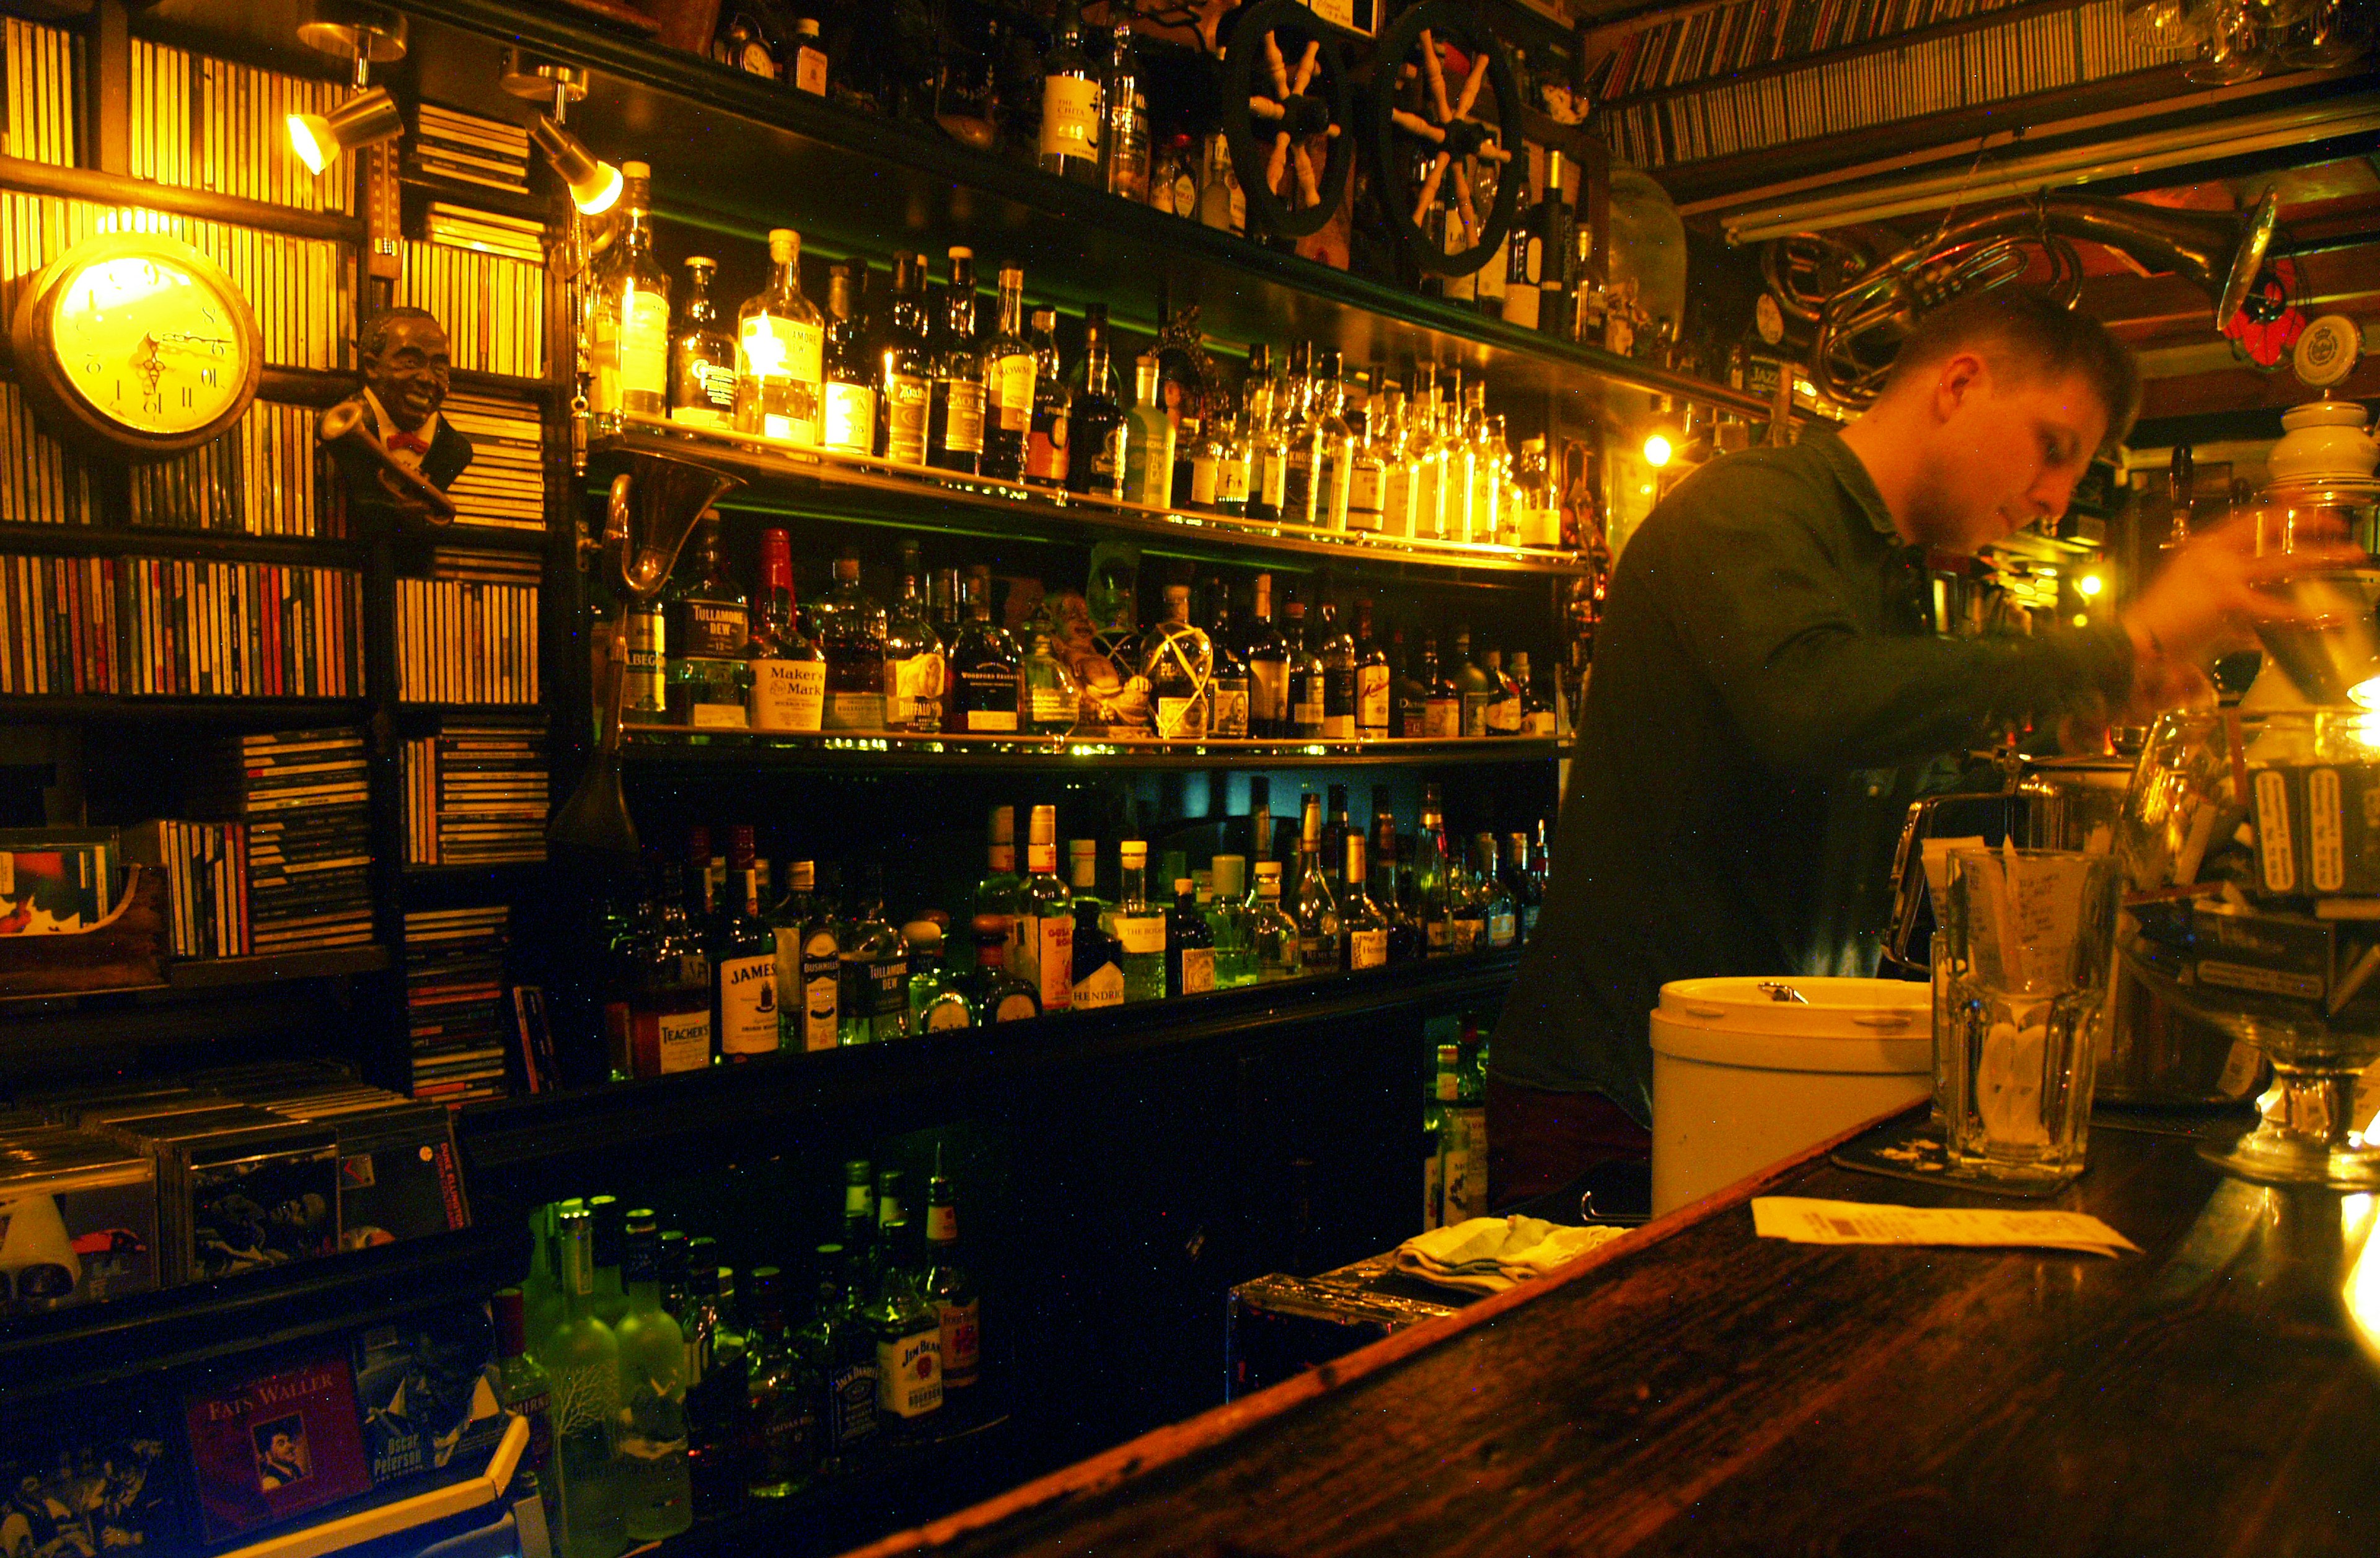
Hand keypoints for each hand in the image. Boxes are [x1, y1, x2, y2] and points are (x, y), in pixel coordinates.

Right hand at [2121, 505, 2367, 669]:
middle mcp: (2212, 554)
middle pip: (2270, 527)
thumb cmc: (2155, 628)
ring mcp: (2221, 574)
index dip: (2278, 506)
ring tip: (2350, 554)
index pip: (2247, 518)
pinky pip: (2277, 608)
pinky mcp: (2228, 600)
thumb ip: (2230, 611)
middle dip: (2308, 523)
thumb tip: (2256, 630)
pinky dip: (2308, 616)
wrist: (2130, 642)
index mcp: (2201, 548)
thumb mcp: (2193, 605)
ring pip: (2282, 560)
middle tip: (2337, 523)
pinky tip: (2333, 618)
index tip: (2304, 497)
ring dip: (2321, 556)